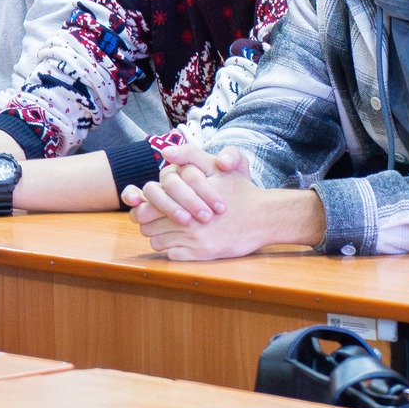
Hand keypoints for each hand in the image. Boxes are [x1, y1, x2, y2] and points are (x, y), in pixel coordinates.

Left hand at [125, 145, 309, 260]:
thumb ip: (190, 156)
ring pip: (157, 242)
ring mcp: (193, 239)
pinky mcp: (200, 254)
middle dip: (151, 221)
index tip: (152, 206)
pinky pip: (171, 255)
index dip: (146, 206)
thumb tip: (166, 152)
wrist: (263, 217)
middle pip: (148, 225)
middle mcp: (186, 220)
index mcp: (184, 197)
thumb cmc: (239, 191)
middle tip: (159, 218)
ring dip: (161, 236)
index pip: (147, 205)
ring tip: (172, 230)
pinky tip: (183, 241)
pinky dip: (173, 249)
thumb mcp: (217, 166)